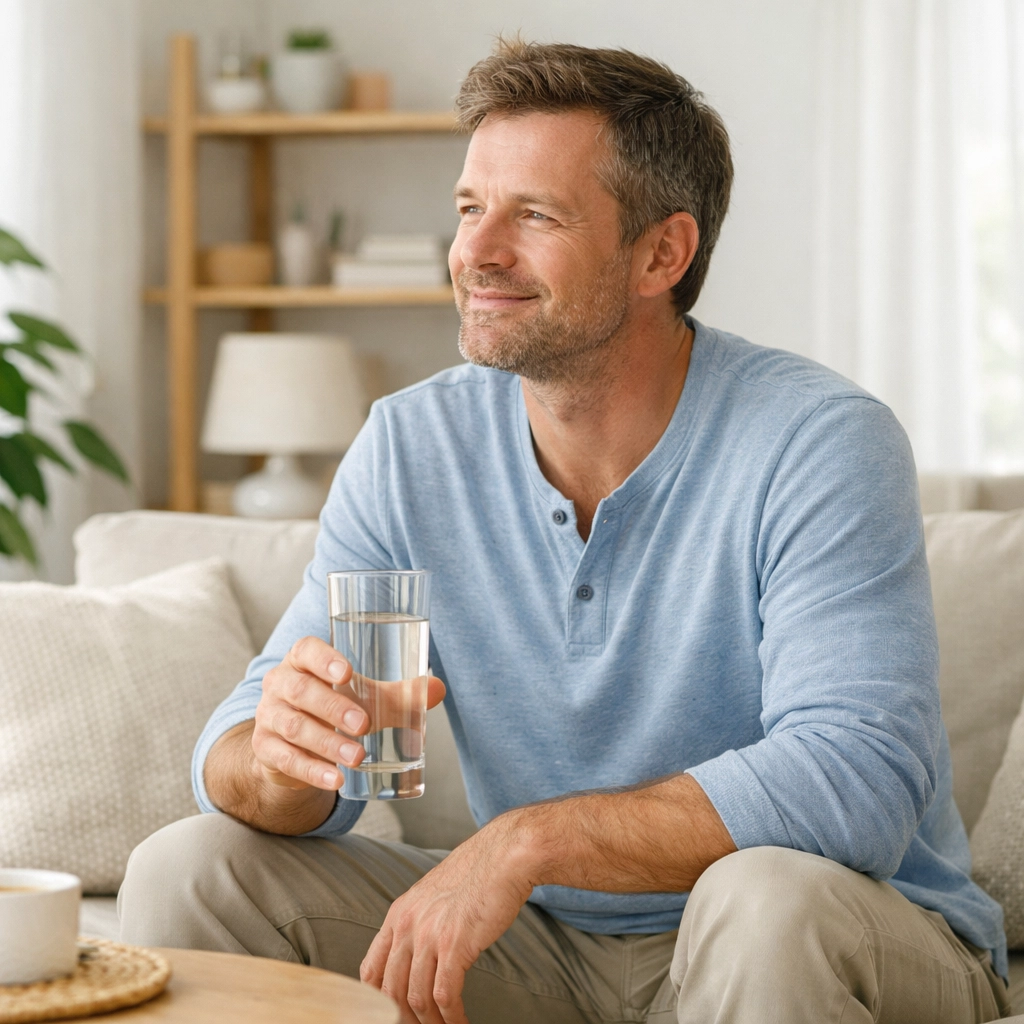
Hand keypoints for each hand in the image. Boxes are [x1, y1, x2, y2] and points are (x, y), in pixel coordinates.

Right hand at [253, 635, 444, 791]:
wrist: (292, 740)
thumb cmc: (333, 704)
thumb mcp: (363, 696)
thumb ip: (399, 693)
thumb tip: (437, 688)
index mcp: (302, 661)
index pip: (306, 650)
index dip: (324, 659)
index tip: (347, 674)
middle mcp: (280, 684)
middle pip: (300, 691)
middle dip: (332, 707)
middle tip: (365, 724)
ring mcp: (268, 717)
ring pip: (293, 727)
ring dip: (327, 744)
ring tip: (358, 757)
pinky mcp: (265, 750)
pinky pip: (286, 760)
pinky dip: (312, 772)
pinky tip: (336, 780)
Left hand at [360, 815, 535, 1023]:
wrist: (505, 856)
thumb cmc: (478, 874)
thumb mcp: (435, 895)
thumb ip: (421, 921)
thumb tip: (419, 955)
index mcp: (399, 913)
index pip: (370, 969)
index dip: (375, 1000)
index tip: (390, 1015)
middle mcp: (407, 924)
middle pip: (390, 990)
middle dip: (404, 1018)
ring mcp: (429, 935)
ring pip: (416, 999)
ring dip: (430, 1023)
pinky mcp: (454, 945)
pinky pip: (445, 997)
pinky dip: (452, 1019)